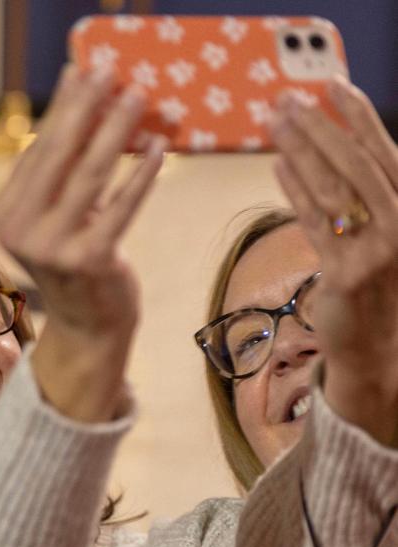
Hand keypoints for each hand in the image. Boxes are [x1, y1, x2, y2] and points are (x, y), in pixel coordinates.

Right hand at [0, 64, 165, 421]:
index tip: (82, 72)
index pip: (36, 149)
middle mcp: (17, 230)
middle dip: (85, 107)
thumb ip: (59, 174)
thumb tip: (86, 108)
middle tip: (109, 72)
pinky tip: (157, 149)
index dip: (61, 107)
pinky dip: (140, 175)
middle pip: (57, 155)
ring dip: (116, 131)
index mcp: (1, 213)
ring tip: (138, 99)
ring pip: (89, 175)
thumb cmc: (75, 260)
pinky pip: (120, 206)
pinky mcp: (89, 260)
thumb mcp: (54, 216)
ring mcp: (50, 248)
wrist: (86, 326)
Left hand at [269, 77, 397, 446]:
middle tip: (287, 100)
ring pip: (332, 189)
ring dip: (300, 151)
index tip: (332, 84)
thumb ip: (358, 196)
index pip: (384, 152)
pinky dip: (295, 191)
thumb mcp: (376, 235)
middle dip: (321, 127)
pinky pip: (316, 224)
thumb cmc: (375, 286)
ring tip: (275, 123)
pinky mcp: (346, 274)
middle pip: (356, 164)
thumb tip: (324, 149)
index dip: (359, 116)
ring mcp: (376, 250)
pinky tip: (276, 166)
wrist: (378, 348)